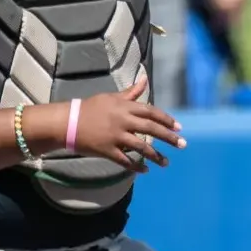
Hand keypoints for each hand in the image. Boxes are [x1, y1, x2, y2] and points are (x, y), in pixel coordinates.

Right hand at [71, 76, 186, 171]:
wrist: (68, 122)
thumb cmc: (90, 108)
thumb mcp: (111, 97)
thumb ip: (130, 92)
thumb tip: (145, 79)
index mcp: (124, 107)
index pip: (151, 112)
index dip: (166, 119)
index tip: (179, 127)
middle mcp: (123, 121)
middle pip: (150, 129)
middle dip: (168, 137)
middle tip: (182, 144)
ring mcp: (115, 137)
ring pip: (141, 147)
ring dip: (156, 156)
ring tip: (167, 162)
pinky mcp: (107, 150)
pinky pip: (125, 160)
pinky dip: (135, 167)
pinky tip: (145, 171)